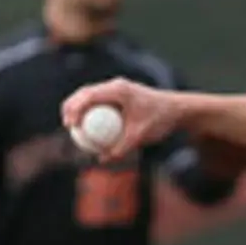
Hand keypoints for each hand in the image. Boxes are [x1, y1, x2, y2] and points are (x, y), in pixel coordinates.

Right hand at [62, 77, 181, 161]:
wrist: (178, 110)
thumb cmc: (161, 120)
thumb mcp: (141, 136)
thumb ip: (122, 148)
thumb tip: (102, 159)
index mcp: (119, 90)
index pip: (89, 95)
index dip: (75, 109)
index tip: (70, 125)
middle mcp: (117, 86)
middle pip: (85, 92)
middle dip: (71, 106)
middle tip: (66, 125)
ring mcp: (119, 89)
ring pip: (91, 95)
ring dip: (79, 107)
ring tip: (72, 125)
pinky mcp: (121, 95)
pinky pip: (101, 101)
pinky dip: (92, 110)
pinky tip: (88, 126)